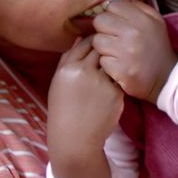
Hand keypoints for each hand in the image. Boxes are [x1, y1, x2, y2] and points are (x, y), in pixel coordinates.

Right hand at [47, 37, 123, 177]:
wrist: (75, 139)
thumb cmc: (64, 110)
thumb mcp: (58, 83)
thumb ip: (67, 59)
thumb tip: (79, 38)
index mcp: (68, 68)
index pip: (85, 43)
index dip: (93, 41)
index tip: (97, 44)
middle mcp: (85, 72)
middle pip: (101, 49)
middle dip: (105, 49)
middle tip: (107, 54)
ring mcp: (102, 83)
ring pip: (112, 63)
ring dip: (111, 65)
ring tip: (104, 77)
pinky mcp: (116, 93)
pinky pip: (118, 80)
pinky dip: (115, 83)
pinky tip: (106, 95)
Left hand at [92, 0, 177, 101]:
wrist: (166, 78)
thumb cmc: (156, 48)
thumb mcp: (155, 22)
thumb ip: (136, 8)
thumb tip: (115, 4)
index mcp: (143, 19)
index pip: (112, 6)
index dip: (113, 15)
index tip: (119, 25)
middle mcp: (134, 33)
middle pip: (100, 20)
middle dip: (105, 29)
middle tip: (114, 38)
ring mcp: (126, 52)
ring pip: (97, 41)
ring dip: (104, 48)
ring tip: (116, 52)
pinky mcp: (120, 70)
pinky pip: (101, 60)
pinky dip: (108, 64)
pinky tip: (118, 65)